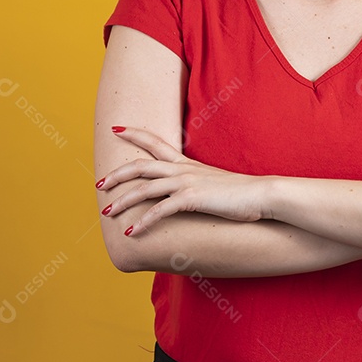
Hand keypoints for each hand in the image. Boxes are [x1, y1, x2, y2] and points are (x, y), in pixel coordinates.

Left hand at [98, 126, 270, 234]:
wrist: (262, 195)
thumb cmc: (241, 193)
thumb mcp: (214, 183)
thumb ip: (197, 184)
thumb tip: (187, 193)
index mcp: (186, 164)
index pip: (155, 143)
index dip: (135, 134)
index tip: (116, 128)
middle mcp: (182, 170)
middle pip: (140, 166)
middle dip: (117, 174)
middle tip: (99, 183)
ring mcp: (186, 183)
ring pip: (144, 188)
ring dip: (123, 201)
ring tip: (107, 212)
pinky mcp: (192, 199)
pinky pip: (160, 211)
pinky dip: (144, 221)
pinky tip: (132, 232)